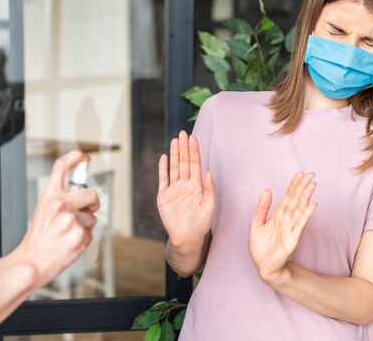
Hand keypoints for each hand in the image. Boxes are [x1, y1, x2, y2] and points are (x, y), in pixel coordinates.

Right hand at [14, 150, 99, 289]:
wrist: (31, 262)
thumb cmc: (37, 240)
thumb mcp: (43, 212)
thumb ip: (60, 200)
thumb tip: (81, 195)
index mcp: (50, 196)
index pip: (62, 167)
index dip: (75, 157)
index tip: (84, 156)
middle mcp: (61, 204)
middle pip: (91, 193)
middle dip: (93, 203)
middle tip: (86, 211)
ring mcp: (71, 219)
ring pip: (92, 218)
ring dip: (85, 226)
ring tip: (67, 235)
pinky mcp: (80, 234)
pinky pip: (91, 233)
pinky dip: (84, 240)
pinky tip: (70, 243)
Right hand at [157, 131, 215, 252]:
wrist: (187, 238)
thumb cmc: (201, 224)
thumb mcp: (210, 206)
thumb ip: (209, 189)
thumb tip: (209, 172)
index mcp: (197, 186)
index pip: (195, 164)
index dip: (194, 151)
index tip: (194, 138)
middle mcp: (185, 185)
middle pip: (183, 162)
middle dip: (184, 148)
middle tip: (183, 134)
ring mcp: (173, 189)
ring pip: (173, 168)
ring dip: (174, 154)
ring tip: (174, 141)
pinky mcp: (163, 196)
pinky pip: (163, 180)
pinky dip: (162, 169)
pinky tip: (163, 158)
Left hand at [248, 172, 316, 285]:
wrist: (262, 265)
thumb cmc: (259, 246)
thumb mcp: (256, 222)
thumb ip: (262, 207)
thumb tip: (267, 190)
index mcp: (277, 215)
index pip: (288, 196)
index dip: (294, 185)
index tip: (300, 174)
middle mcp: (286, 219)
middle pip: (296, 199)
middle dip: (302, 187)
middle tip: (311, 174)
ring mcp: (290, 227)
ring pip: (300, 208)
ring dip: (306, 197)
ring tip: (312, 185)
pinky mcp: (293, 237)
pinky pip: (300, 224)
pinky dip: (306, 214)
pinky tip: (312, 204)